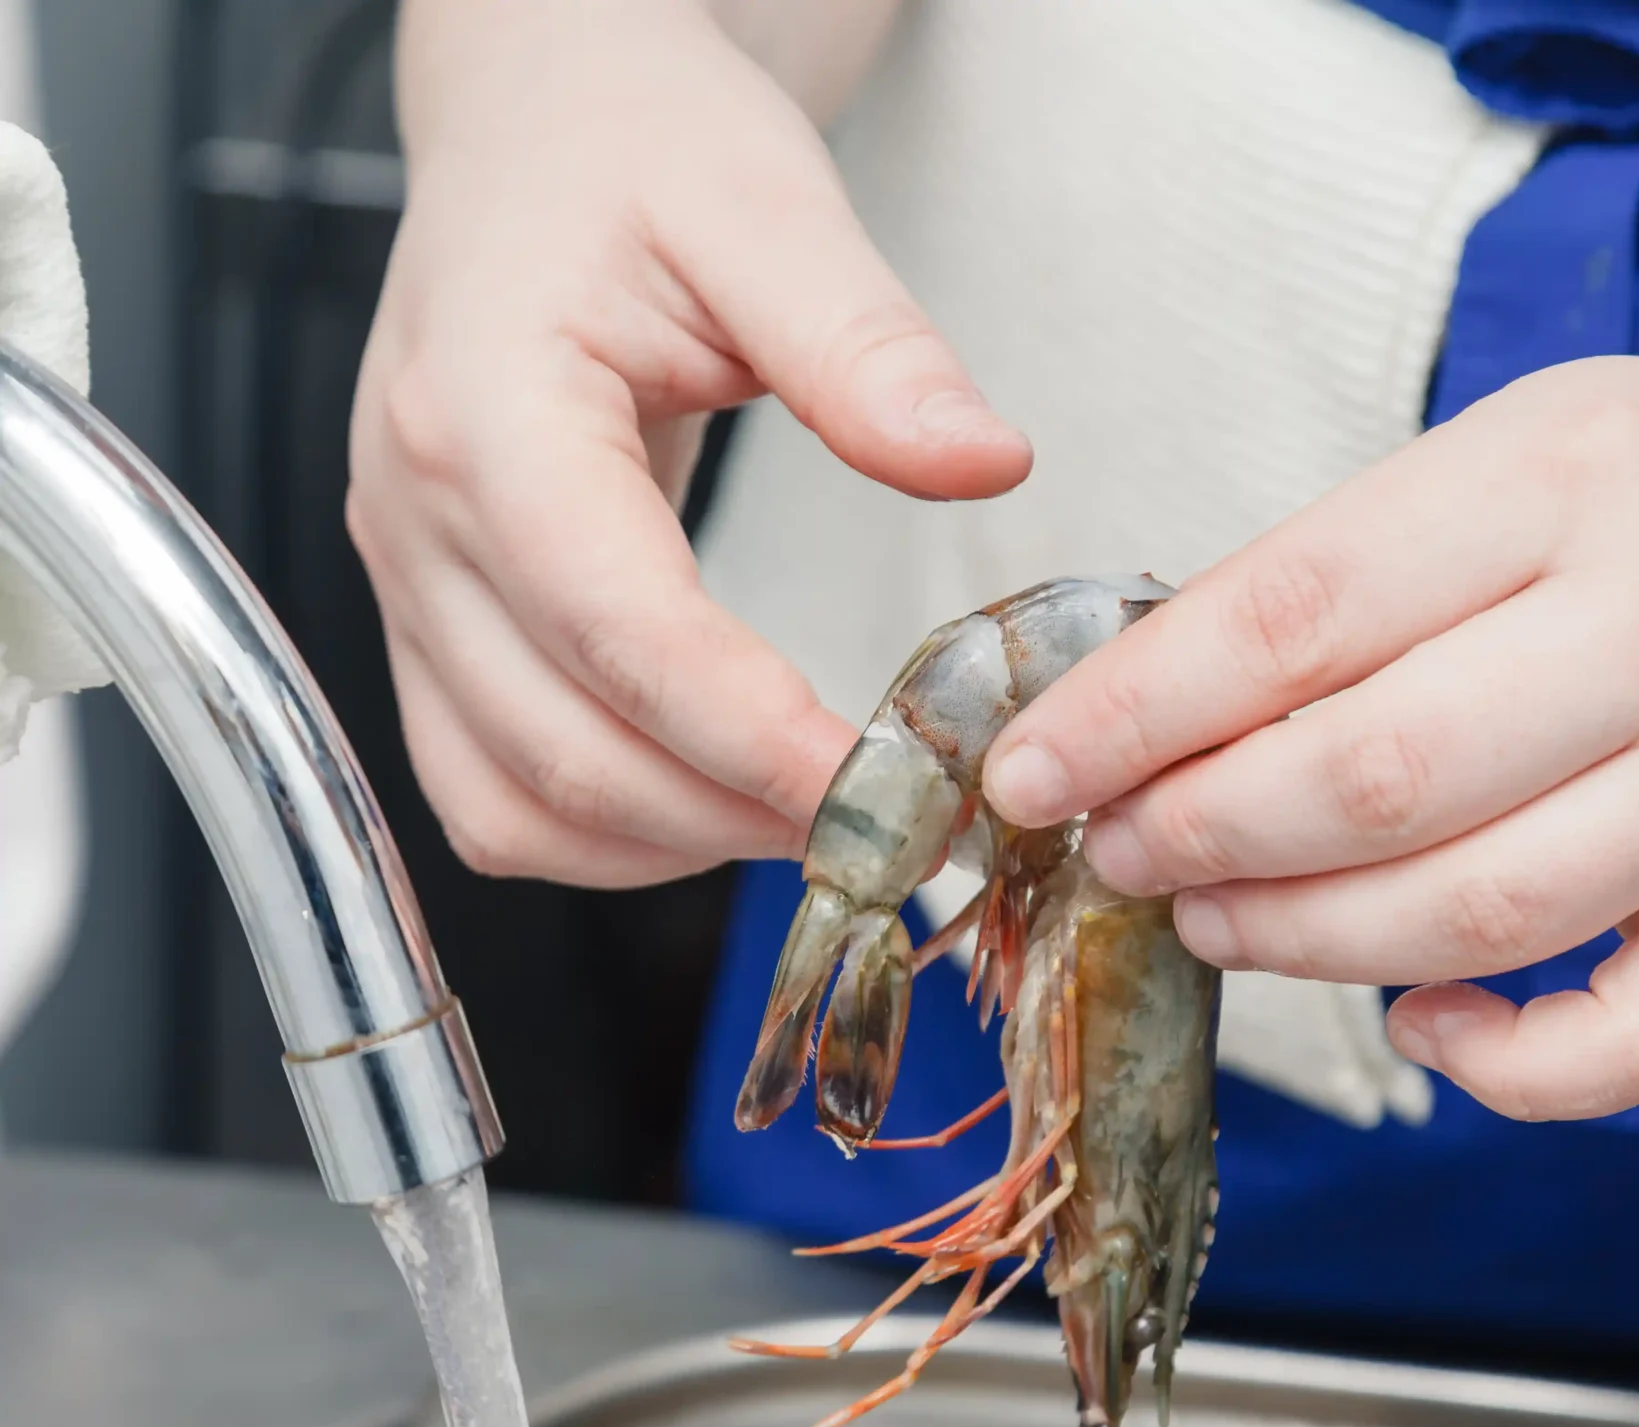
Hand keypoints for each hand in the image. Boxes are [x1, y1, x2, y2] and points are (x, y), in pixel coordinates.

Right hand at [349, 0, 1028, 887]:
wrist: (536, 123)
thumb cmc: (633, 146)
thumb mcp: (766, 205)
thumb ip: (867, 346)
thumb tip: (980, 461)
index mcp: (486, 412)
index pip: (621, 627)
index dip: (757, 738)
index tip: (894, 790)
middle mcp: (417, 517)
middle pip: (566, 748)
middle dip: (741, 815)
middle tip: (900, 826)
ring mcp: (410, 579)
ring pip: (512, 802)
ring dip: (673, 845)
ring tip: (823, 820)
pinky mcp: (433, 618)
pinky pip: (488, 789)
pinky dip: (606, 833)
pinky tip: (719, 801)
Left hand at [980, 354, 1638, 1119]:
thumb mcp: (1543, 442)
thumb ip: (1368, 560)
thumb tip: (1162, 699)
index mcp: (1578, 480)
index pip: (1302, 612)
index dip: (1136, 707)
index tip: (1035, 763)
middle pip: (1375, 780)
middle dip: (1196, 833)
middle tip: (1115, 847)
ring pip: (1478, 915)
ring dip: (1302, 942)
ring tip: (1213, 915)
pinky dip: (1508, 1065)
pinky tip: (1423, 1022)